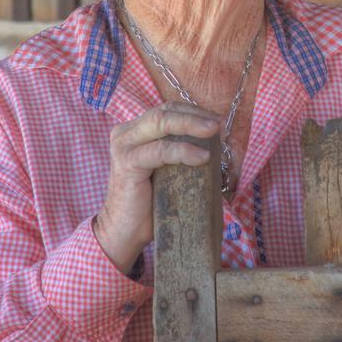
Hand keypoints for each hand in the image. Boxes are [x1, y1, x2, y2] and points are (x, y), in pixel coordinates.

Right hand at [93, 102, 219, 274]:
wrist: (125, 231)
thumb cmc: (150, 202)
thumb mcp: (167, 169)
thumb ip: (180, 150)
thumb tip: (215, 141)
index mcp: (134, 131)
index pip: (166, 110)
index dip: (192, 111)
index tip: (215, 120)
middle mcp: (125, 133)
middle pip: (163, 112)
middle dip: (193, 115)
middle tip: (217, 124)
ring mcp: (124, 147)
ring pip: (161, 124)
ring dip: (190, 126)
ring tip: (214, 133)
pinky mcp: (127, 164)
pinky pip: (160, 151)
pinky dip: (183, 151)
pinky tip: (202, 156)